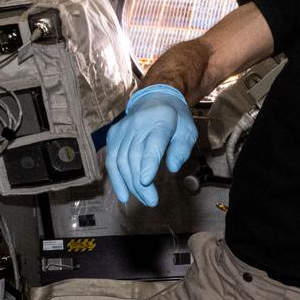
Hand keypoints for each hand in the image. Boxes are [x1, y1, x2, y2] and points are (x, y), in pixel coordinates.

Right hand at [106, 85, 197, 205]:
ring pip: (121, 160)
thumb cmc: (175, 119)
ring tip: (142, 199)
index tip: (145, 182)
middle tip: (151, 201)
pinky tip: (123, 194)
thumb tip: (173, 168)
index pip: (152, 144)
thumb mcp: (188, 131)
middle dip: (140, 183)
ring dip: (130, 184)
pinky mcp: (113, 134)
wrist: (155, 98)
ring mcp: (123, 128)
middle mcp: (138, 123)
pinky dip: (116, 178)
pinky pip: (111, 159)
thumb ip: (182, 149)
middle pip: (135, 156)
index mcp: (161, 120)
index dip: (147, 164)